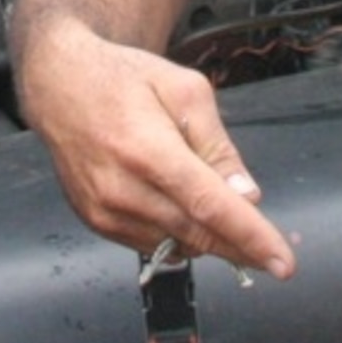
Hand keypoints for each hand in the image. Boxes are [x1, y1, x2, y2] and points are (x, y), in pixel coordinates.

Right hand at [16, 22, 295, 277]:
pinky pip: (151, 244)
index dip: (251, 238)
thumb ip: (218, 146)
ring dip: (206, 235)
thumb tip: (246, 196)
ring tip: (207, 199)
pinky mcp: (94, 222)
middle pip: (197, 234)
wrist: (59, 83)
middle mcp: (121, 188)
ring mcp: (104, 211)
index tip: (283, 264)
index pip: (209, 206)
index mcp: (147, 149)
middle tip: (268, 250)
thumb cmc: (122, 78)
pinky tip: (175, 203)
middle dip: (239, 246)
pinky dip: (175, 232)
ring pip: (176, 244)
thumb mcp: (185, 91)